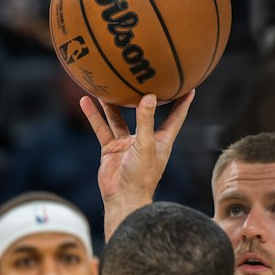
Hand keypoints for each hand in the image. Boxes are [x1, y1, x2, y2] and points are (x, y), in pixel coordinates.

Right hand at [81, 90, 194, 239]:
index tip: (188, 85)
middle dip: (143, 96)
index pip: (175, 116)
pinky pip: (102, 128)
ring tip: (106, 85)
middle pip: (144, 113)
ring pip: (118, 118)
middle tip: (141, 76)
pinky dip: (94, 115)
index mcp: (161, 140)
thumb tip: (149, 97)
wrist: (123, 198)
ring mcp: (126, 144)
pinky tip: (86, 101)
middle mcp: (144, 139)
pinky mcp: (110, 149)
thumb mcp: (146, 145)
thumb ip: (146, 121)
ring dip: (112, 103)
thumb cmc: (141, 176)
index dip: (182, 102)